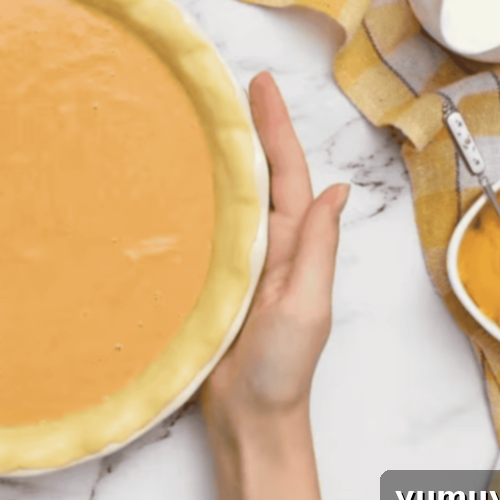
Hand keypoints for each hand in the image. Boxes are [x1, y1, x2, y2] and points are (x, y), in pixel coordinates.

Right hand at [200, 72, 346, 499]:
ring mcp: (232, 261)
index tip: (261, 85)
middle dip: (245, 129)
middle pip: (254, 175)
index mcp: (292, 245)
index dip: (275, 128)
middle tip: (223, 88)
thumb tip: (334, 191)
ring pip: (224, 197)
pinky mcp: (203, 280)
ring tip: (194, 119)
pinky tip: (165, 183)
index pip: (285, 173)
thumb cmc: (283, 368)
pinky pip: (196, 230)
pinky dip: (187, 200)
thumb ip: (317, 248)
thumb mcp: (308, 303)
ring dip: (214, 158)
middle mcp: (263, 245)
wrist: (249, 414)